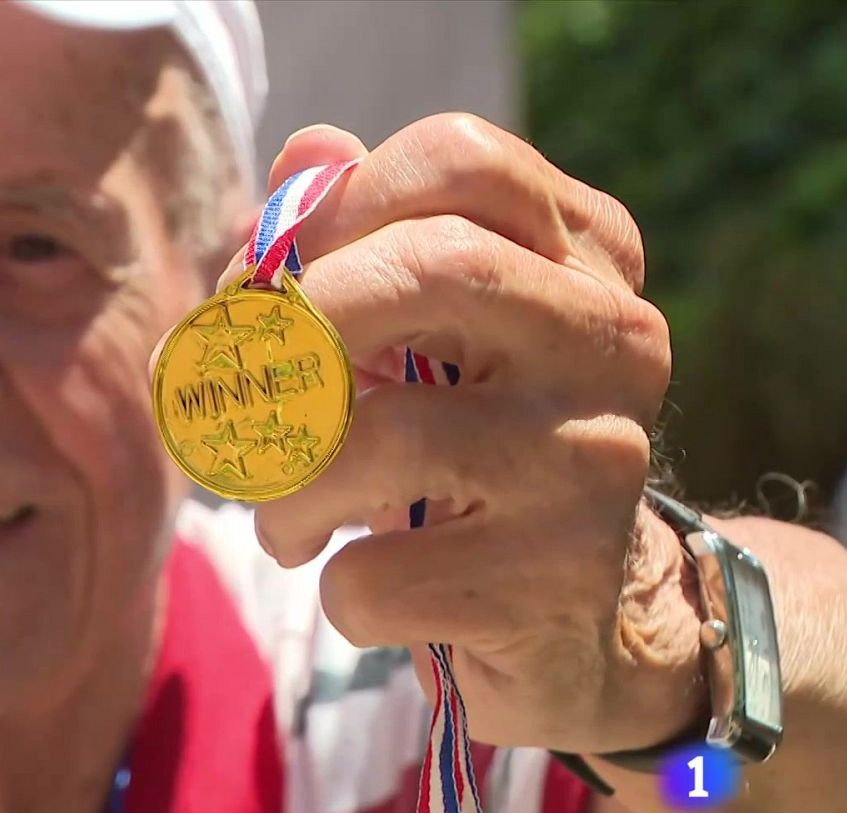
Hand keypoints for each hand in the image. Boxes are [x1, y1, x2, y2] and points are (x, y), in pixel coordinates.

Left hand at [245, 116, 702, 753]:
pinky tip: (349, 581)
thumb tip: (305, 155)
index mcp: (584, 257)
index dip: (328, 208)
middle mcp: (612, 340)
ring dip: (284, 488)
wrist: (585, 622)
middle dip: (295, 327)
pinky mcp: (560, 581)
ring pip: (386, 438)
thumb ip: (362, 242)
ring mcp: (596, 462)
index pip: (459, 160)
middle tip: (233, 394)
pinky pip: (383, 575)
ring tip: (278, 518)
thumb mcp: (428, 340)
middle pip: (432, 268)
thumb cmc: (470, 454)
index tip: (262, 288)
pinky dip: (331, 586)